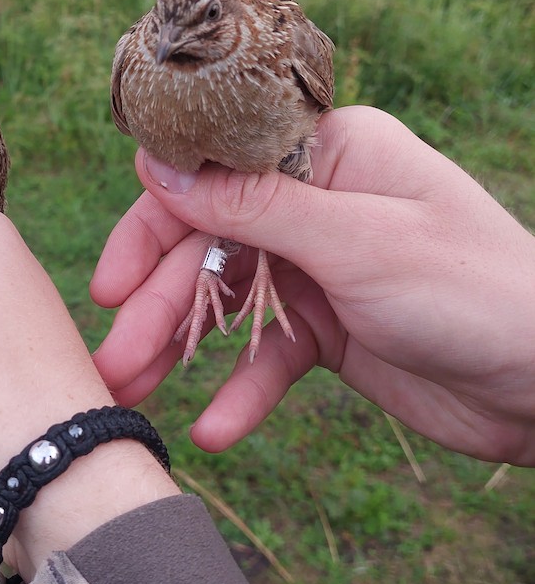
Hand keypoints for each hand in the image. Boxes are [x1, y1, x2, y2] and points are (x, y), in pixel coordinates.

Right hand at [91, 106, 534, 464]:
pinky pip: (269, 355)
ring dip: (182, 349)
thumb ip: (252, 206)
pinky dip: (242, 390)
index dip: (155, 224)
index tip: (111, 283)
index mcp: (328, 153)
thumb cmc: (472, 291)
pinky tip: (214, 431)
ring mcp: (321, 266)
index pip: (216, 172)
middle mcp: (317, 200)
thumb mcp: (355, 245)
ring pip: (228, 301)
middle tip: (113, 363)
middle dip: (159, 305)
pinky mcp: (331, 327)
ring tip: (131, 398)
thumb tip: (155, 161)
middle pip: (210, 244)